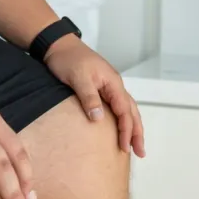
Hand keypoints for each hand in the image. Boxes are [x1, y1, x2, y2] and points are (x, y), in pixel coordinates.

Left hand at [44, 36, 145, 156]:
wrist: (58, 45)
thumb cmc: (68, 59)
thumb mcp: (78, 78)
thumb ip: (89, 97)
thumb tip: (98, 118)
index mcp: (113, 82)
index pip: (124, 110)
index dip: (126, 129)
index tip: (125, 147)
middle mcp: (114, 85)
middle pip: (131, 111)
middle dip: (137, 132)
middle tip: (140, 152)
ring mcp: (109, 87)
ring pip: (127, 109)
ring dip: (132, 127)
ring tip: (135, 145)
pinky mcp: (101, 89)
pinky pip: (117, 107)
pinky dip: (122, 119)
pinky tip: (120, 128)